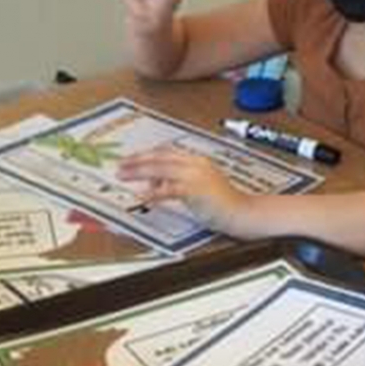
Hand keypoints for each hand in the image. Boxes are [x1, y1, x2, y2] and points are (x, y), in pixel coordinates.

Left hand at [119, 149, 244, 233]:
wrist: (243, 213)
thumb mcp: (198, 187)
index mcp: (197, 161)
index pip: (166, 152)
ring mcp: (195, 176)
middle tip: (121, 166)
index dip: (146, 154)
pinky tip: (142, 196)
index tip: (131, 158)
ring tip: (124, 175)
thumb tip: (155, 182)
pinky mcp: (195, 190)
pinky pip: (168, 190)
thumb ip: (177, 181)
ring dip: (139, 172)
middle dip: (137, 160)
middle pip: (160, 157)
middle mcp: (195, 164)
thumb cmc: (223, 203)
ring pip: (160, 169)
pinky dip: (152, 193)